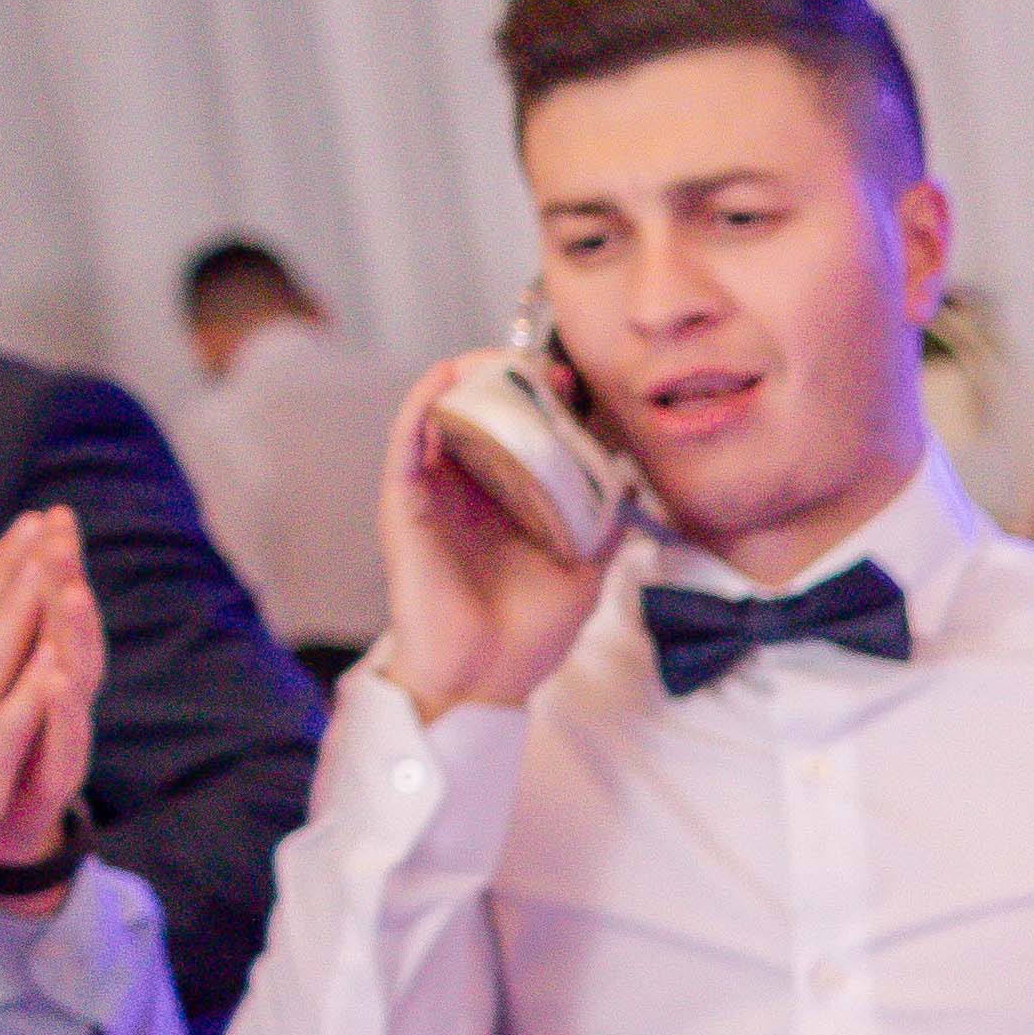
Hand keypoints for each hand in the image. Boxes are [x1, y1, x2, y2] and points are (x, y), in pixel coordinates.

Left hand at [0, 535, 107, 891]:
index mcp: (27, 672)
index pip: (42, 606)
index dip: (46, 561)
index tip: (47, 514)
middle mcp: (53, 702)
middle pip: (67, 632)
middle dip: (65, 583)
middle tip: (62, 539)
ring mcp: (56, 742)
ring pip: (74, 682)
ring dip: (72, 635)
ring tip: (68, 590)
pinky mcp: (48, 784)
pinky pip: (60, 742)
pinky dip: (59, 710)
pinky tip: (56, 679)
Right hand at [374, 357, 619, 716]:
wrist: (486, 678)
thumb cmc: (529, 632)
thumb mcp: (585, 569)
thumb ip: (604, 524)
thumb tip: (628, 478)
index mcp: (509, 502)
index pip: (522, 432)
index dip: (545, 400)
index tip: (576, 381)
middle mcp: (468, 490)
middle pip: (482, 413)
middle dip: (512, 379)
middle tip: (548, 364)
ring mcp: (434, 494)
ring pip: (440, 414)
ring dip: (467, 377)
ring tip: (501, 356)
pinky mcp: (405, 504)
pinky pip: (406, 441)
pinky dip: (421, 403)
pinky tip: (445, 376)